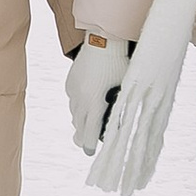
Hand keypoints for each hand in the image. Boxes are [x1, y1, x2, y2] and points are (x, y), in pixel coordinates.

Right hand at [65, 31, 128, 151]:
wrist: (103, 42)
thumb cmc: (120, 66)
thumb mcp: (125, 89)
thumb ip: (122, 108)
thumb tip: (122, 125)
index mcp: (95, 104)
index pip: (90, 133)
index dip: (91, 145)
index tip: (91, 153)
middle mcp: (81, 100)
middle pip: (79, 127)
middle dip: (83, 137)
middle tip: (86, 143)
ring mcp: (74, 91)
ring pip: (75, 114)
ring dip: (81, 121)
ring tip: (88, 123)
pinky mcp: (70, 82)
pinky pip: (73, 99)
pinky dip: (79, 104)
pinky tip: (87, 102)